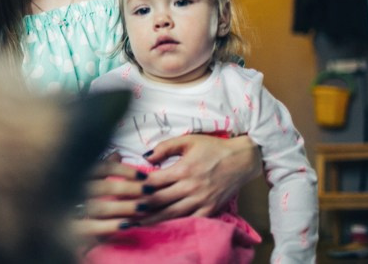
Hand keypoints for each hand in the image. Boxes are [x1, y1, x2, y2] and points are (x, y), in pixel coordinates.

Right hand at [72, 153, 149, 238]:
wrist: (43, 223)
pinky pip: (90, 228)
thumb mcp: (81, 175)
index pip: (103, 167)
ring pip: (99, 208)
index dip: (125, 170)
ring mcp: (66, 209)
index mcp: (74, 172)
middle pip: (104, 187)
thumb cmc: (66, 193)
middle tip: (149, 192)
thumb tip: (118, 153)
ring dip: (123, 208)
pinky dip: (110, 227)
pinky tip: (127, 226)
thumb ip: (100, 166)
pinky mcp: (66, 229)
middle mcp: (68, 187)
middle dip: (129, 189)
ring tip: (143, 209)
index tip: (144, 176)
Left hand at [136, 134, 260, 224]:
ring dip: (153, 218)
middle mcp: (191, 187)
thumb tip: (145, 157)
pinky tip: (163, 226)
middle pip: (159, 200)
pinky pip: (190, 220)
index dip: (138, 186)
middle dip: (141, 205)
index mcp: (184, 169)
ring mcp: (201, 201)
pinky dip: (176, 224)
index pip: (154, 181)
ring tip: (137, 221)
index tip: (126, 188)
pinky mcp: (210, 209)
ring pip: (172, 214)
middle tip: (125, 207)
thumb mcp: (188, 140)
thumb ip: (165, 147)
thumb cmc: (213, 148)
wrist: (242, 160)